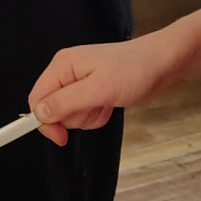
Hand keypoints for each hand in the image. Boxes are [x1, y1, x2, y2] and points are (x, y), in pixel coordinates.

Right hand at [30, 33, 179, 143]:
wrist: (164, 63)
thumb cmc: (136, 70)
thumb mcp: (99, 90)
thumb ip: (65, 103)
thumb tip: (39, 115)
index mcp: (62, 66)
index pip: (37, 99)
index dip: (45, 121)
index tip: (61, 137)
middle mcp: (67, 72)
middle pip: (52, 109)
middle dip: (74, 117)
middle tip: (95, 106)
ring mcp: (80, 82)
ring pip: (70, 115)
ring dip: (88, 117)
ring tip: (106, 102)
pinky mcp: (92, 90)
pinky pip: (85, 113)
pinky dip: (97, 114)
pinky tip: (110, 103)